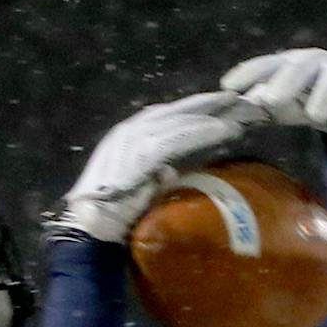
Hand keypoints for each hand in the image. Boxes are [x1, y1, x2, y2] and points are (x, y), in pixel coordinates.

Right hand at [55, 92, 263, 243]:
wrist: (90, 228)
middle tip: (236, 99)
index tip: (222, 106)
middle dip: (206, 104)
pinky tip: (221, 129)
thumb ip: (154, 174)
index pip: (168, 117)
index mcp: (130, 136)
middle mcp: (130, 131)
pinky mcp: (139, 156)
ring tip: (236, 111)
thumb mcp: (138, 187)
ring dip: (209, 115)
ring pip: (179, 120)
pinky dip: (199, 132)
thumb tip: (171, 170)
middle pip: (176, 111)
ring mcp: (133, 141)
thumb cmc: (113, 213)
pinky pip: (175, 139)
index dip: (195, 110)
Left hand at [221, 49, 326, 138]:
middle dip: (284, 82)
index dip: (247, 74)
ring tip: (315, 118)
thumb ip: (261, 107)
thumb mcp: (284, 105)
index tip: (227, 87)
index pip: (265, 65)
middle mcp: (311, 61)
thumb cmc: (308, 99)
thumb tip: (229, 115)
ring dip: (323, 96)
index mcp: (288, 63)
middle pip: (298, 68)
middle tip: (270, 100)